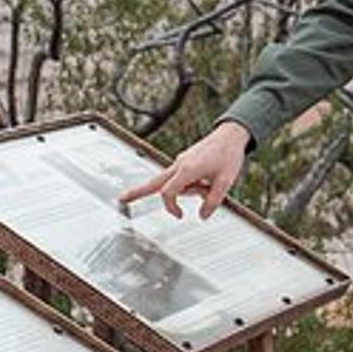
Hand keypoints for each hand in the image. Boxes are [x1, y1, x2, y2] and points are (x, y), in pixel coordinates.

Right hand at [118, 121, 249, 219]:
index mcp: (187, 169)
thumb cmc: (228, 155)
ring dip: (189, 190)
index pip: (168, 192)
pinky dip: (190, 184)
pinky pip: (181, 177)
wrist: (231, 135)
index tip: (180, 216)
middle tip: (121, 199)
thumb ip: (213, 201)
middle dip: (137, 191)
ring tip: (211, 182)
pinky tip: (208, 179)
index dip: (171, 207)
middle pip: (154, 182)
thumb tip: (202, 216)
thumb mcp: (225, 182)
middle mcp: (179, 164)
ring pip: (173, 182)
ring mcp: (180, 161)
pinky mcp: (184, 161)